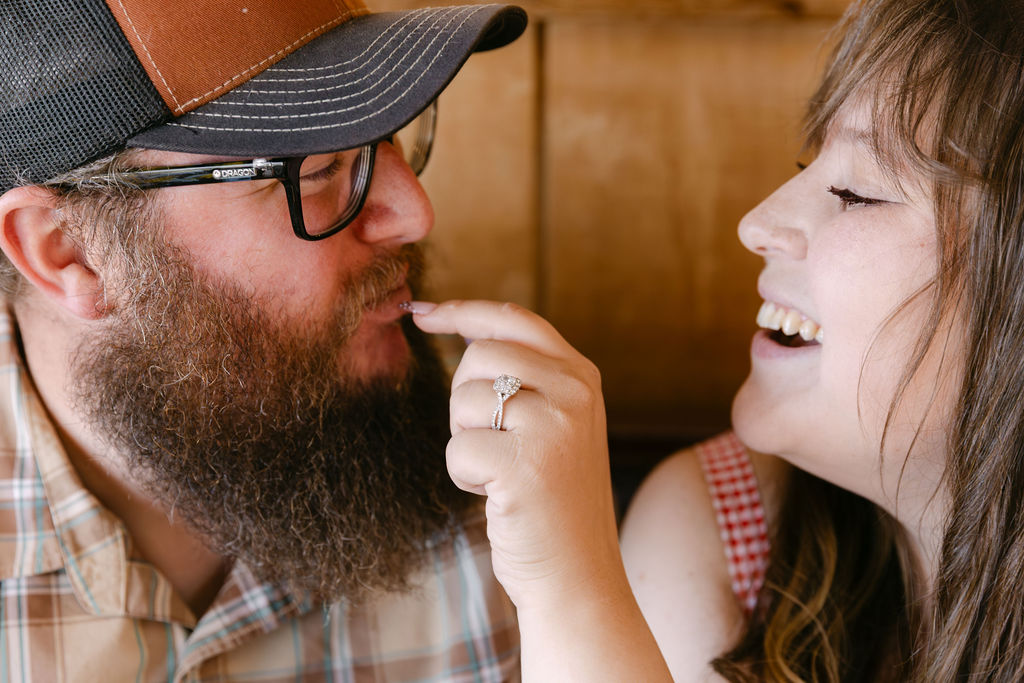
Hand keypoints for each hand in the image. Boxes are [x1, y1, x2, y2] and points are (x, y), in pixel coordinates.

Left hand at [410, 300, 622, 610]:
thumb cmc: (553, 501)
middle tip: (489, 440)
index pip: (514, 319)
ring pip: (463, 399)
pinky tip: (496, 494)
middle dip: (464, 398)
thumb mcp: (555, 424)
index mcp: (582, 376)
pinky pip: (457, 449)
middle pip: (479, 355)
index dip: (463, 311)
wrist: (577, 575)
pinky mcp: (525, 464)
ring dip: (465, 439)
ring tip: (500, 471)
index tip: (423, 313)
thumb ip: (526, 377)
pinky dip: (463, 475)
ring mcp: (554, 426)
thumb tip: (464, 331)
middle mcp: (575, 391)